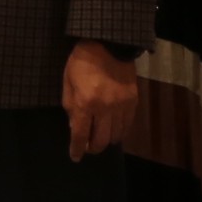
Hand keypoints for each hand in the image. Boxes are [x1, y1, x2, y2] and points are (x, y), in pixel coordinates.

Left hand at [62, 41, 138, 158]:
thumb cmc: (81, 61)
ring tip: (100, 137)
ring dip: (107, 140)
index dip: (77, 149)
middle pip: (101, 140)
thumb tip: (75, 127)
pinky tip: (113, 130)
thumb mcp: (68, 82)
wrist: (108, 44)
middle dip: (93, 147)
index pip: (81, 135)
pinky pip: (127, 125)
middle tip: (88, 147)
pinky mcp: (133, 102)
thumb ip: (70, 107)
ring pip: (116, 136)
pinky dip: (120, 131)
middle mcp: (106, 108)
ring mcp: (122, 106)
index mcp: (86, 103)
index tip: (75, 157)